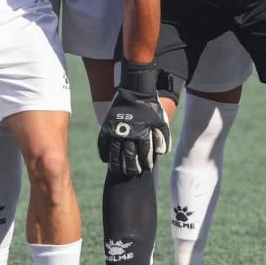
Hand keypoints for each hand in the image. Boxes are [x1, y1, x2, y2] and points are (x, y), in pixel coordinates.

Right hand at [98, 61, 168, 175]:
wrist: (136, 91)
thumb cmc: (151, 108)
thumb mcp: (161, 122)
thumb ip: (163, 138)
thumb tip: (161, 154)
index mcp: (143, 132)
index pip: (144, 154)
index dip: (145, 163)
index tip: (146, 168)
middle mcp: (129, 133)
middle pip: (128, 157)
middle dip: (131, 167)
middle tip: (132, 173)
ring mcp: (116, 130)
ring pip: (114, 153)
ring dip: (116, 164)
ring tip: (118, 171)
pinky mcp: (107, 126)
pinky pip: (102, 144)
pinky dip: (103, 153)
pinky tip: (106, 160)